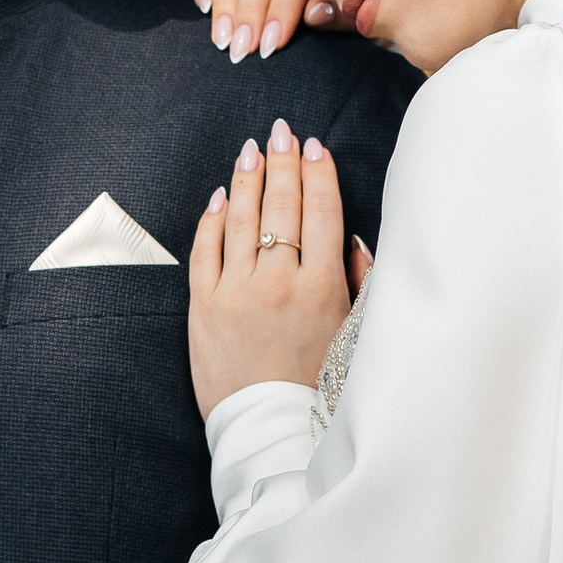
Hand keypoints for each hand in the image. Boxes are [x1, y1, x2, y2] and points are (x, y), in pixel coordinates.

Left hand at [189, 119, 354, 418]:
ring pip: (241, 220)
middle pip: (282, 207)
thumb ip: (359, 283)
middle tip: (282, 131)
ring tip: (251, 150)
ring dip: (247, 179)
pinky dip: (212, 220)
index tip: (314, 147)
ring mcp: (237, 294)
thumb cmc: (319, 387)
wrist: (270, 431)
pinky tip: (219, 197)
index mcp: (324, 289)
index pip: (322, 213)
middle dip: (283, 163)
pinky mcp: (203, 309)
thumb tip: (352, 238)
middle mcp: (279, 283)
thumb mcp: (356, 335)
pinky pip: (205, 251)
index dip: (318, 174)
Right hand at [193, 0, 343, 58]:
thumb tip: (314, 14)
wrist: (349, 1)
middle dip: (249, 10)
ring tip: (223, 41)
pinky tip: (203, 8)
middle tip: (242, 50)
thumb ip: (341, 16)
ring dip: (225, 2)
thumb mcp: (359, 18)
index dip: (280, 8)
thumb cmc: (357, 13)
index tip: (272, 46)